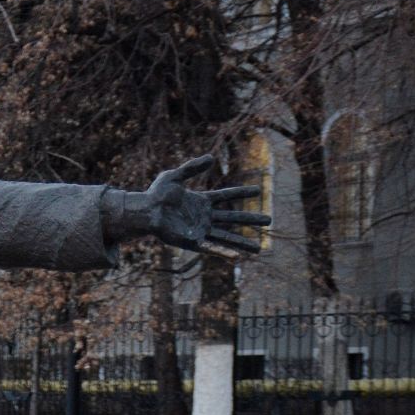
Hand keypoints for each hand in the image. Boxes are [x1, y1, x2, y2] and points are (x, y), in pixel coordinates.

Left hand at [119, 155, 270, 253]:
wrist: (144, 211)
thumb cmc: (156, 194)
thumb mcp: (174, 176)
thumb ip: (192, 167)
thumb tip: (211, 158)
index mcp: (201, 201)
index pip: (226, 195)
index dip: (241, 192)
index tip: (259, 190)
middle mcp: (203, 216)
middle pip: (233, 217)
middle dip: (251, 219)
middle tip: (270, 220)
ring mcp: (199, 230)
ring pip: (226, 237)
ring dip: (242, 242)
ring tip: (259, 248)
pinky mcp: (192, 241)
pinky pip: (211, 247)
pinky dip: (223, 252)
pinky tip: (237, 256)